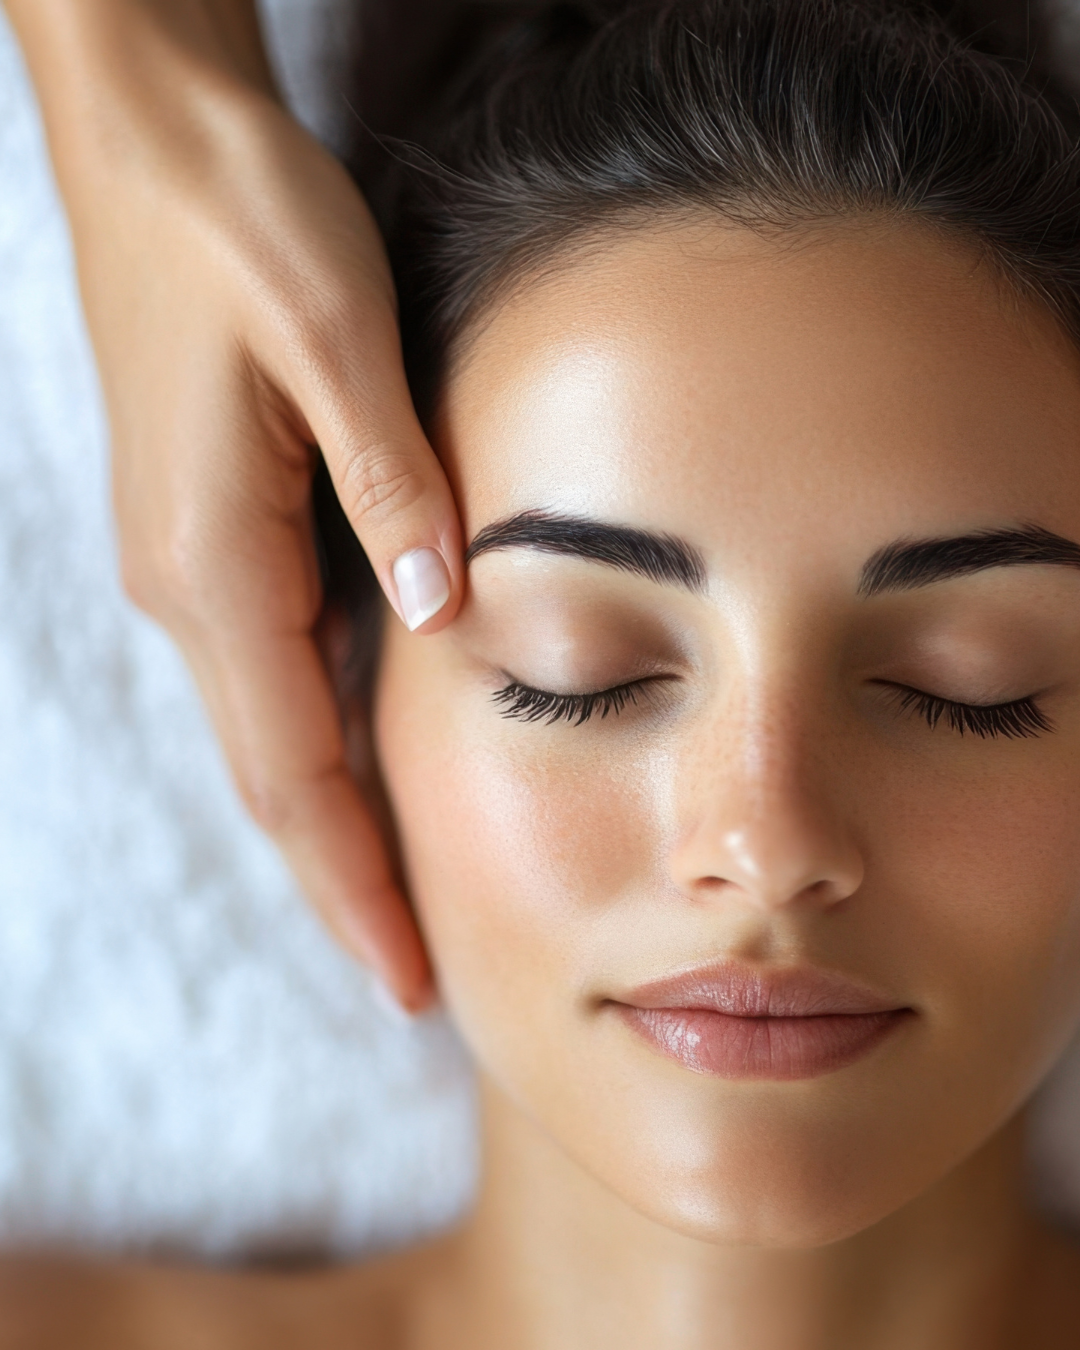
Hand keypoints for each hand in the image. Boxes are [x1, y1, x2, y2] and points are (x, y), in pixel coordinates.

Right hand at [7, 0, 463, 1009]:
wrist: (152, 135)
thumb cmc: (236, 215)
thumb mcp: (334, 331)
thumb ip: (391, 485)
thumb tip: (441, 616)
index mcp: (216, 558)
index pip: (292, 769)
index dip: (351, 881)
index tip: (403, 975)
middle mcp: (192, 582)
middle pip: (278, 772)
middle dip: (344, 878)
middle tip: (416, 972)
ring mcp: (196, 557)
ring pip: (276, 723)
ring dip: (337, 815)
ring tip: (406, 894)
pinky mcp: (216, 523)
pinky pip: (277, 659)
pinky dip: (326, 731)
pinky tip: (377, 757)